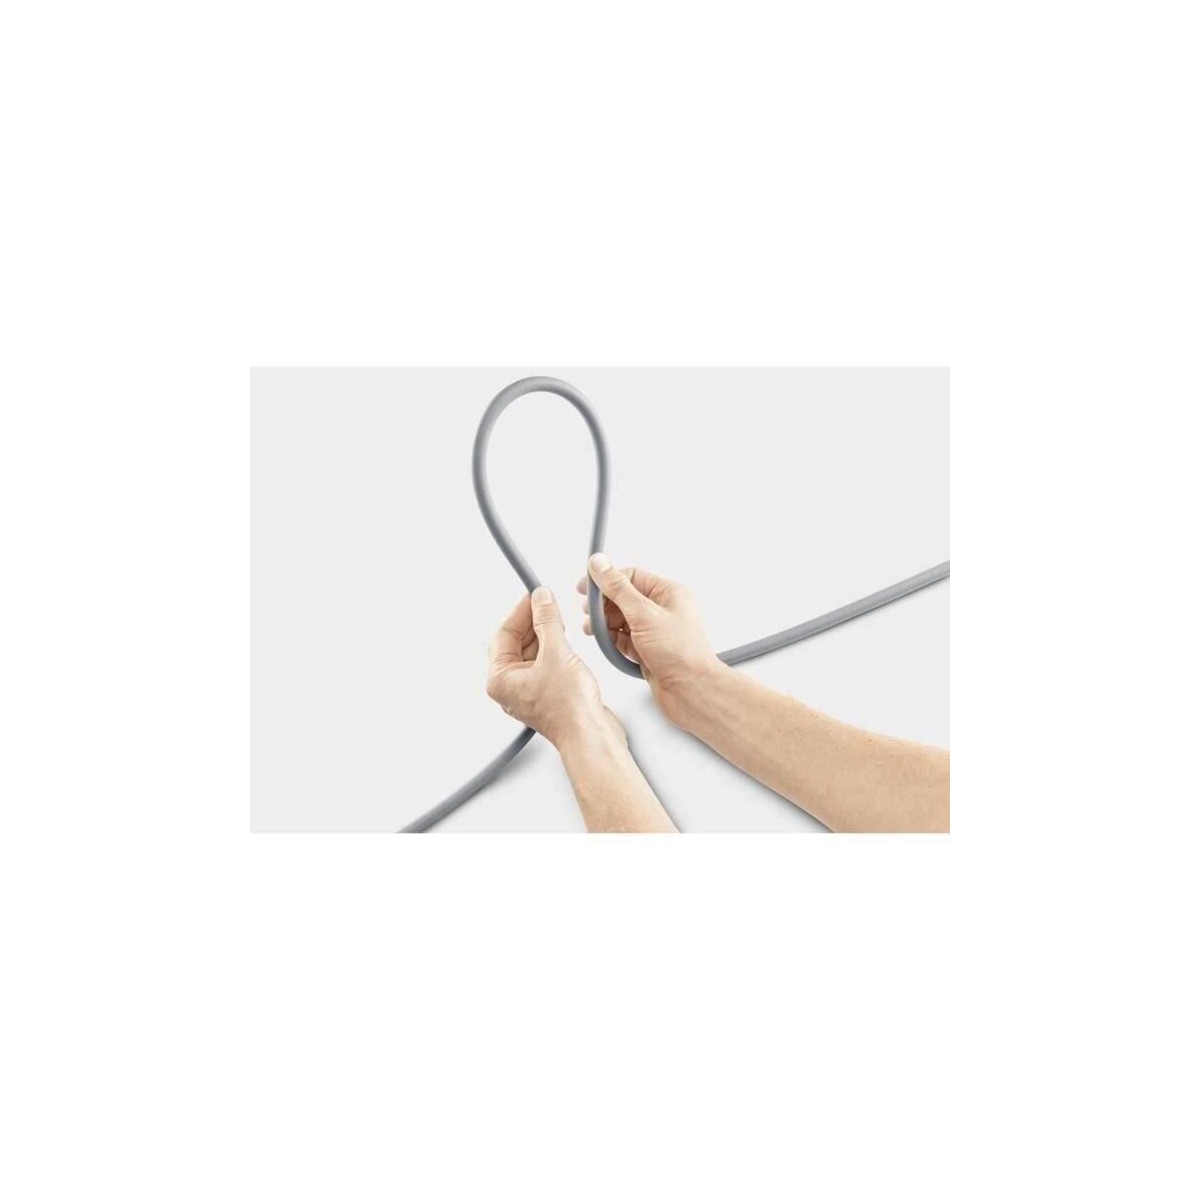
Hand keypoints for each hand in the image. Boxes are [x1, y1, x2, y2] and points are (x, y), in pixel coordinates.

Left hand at [487, 586, 614, 748]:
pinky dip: (553, 650)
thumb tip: (541, 599)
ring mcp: (529, 693)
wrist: (591, 735)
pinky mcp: (547, 695)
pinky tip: (564, 641)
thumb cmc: (569, 709)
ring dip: (544, 635)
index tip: (534, 594)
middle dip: (532, 622)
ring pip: (531, 653)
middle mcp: (511, 688)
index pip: (504, 634)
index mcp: (500, 680)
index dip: (520, 611)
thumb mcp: (556, 652)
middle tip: (546, 603)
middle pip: (516, 643)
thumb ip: (547, 621)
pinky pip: (544, 664)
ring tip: (558, 620)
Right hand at [576, 555, 723, 723]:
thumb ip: (618, 589)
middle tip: (588, 611)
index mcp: (668, 594)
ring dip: (605, 624)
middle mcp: (663, 611)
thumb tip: (600, 565)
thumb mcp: (644, 614)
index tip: (585, 586)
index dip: (606, 580)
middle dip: (603, 604)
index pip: (631, 577)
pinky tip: (604, 642)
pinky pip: (624, 640)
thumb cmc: (681, 653)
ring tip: (592, 629)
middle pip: (624, 598)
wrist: (691, 692)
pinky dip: (612, 640)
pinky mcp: (648, 651)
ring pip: (622, 620)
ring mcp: (655, 632)